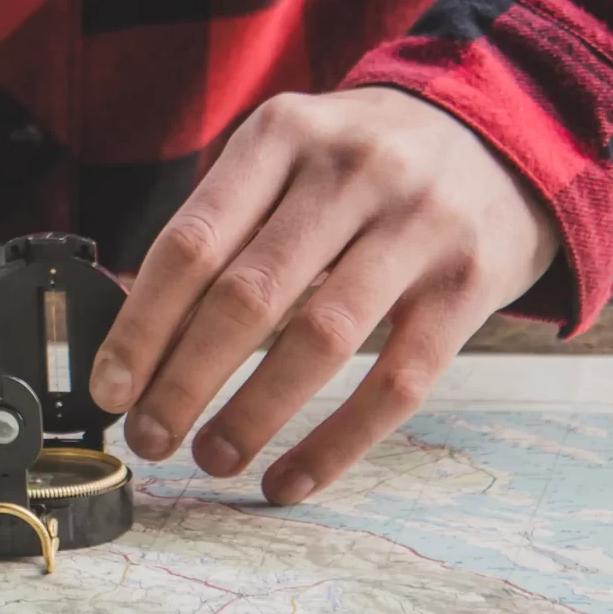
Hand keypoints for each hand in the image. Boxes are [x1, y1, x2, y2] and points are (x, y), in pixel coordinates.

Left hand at [87, 88, 559, 503]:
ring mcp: (418, 225)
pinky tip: (291, 477)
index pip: (192, 242)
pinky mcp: (471, 283)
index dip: (142, 325)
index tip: (110, 389)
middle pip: (247, 295)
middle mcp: (351, 172)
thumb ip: (223, 228)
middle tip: (149, 437)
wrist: (502, 135)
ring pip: (320, 340)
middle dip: (184, 381)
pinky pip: (398, 381)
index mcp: (282, 135)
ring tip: (212, 459)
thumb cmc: (361, 165)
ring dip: (252, 415)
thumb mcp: (289, 158)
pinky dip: (337, 442)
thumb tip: (140, 342)